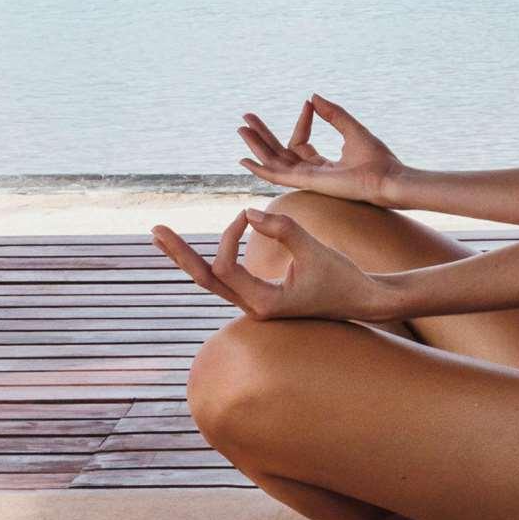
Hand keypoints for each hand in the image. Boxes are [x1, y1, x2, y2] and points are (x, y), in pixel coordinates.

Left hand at [150, 208, 386, 322]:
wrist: (363, 301)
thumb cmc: (343, 277)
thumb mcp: (315, 249)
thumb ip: (282, 228)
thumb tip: (246, 211)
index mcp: (264, 305)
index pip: (226, 268)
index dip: (229, 235)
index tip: (246, 214)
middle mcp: (253, 308)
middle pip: (204, 280)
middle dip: (179, 254)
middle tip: (155, 230)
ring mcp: (255, 304)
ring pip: (211, 281)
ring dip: (187, 257)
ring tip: (161, 237)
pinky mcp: (260, 296)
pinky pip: (225, 279)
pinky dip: (208, 261)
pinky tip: (189, 251)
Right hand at [238, 94, 402, 206]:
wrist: (387, 178)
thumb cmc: (377, 160)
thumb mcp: (352, 129)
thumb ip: (333, 114)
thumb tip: (313, 97)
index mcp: (323, 165)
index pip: (301, 142)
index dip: (302, 122)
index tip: (308, 103)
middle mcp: (311, 173)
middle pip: (279, 153)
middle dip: (262, 136)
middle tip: (246, 118)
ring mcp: (307, 179)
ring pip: (274, 162)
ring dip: (256, 146)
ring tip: (241, 129)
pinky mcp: (307, 182)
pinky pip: (277, 176)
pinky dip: (260, 168)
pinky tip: (245, 159)